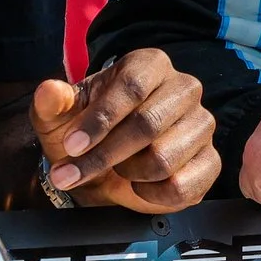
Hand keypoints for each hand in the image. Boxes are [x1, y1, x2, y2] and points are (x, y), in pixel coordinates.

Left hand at [33, 48, 219, 211]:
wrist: (103, 168)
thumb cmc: (84, 133)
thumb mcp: (59, 117)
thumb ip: (52, 102)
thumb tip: (50, 91)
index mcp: (150, 65)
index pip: (133, 85)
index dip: (100, 119)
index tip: (71, 145)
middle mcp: (183, 88)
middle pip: (147, 124)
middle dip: (104, 155)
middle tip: (75, 172)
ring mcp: (201, 125)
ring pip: (163, 159)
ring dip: (128, 173)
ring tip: (118, 168)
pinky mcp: (210, 162)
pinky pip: (182, 186)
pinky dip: (151, 195)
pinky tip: (139, 185)